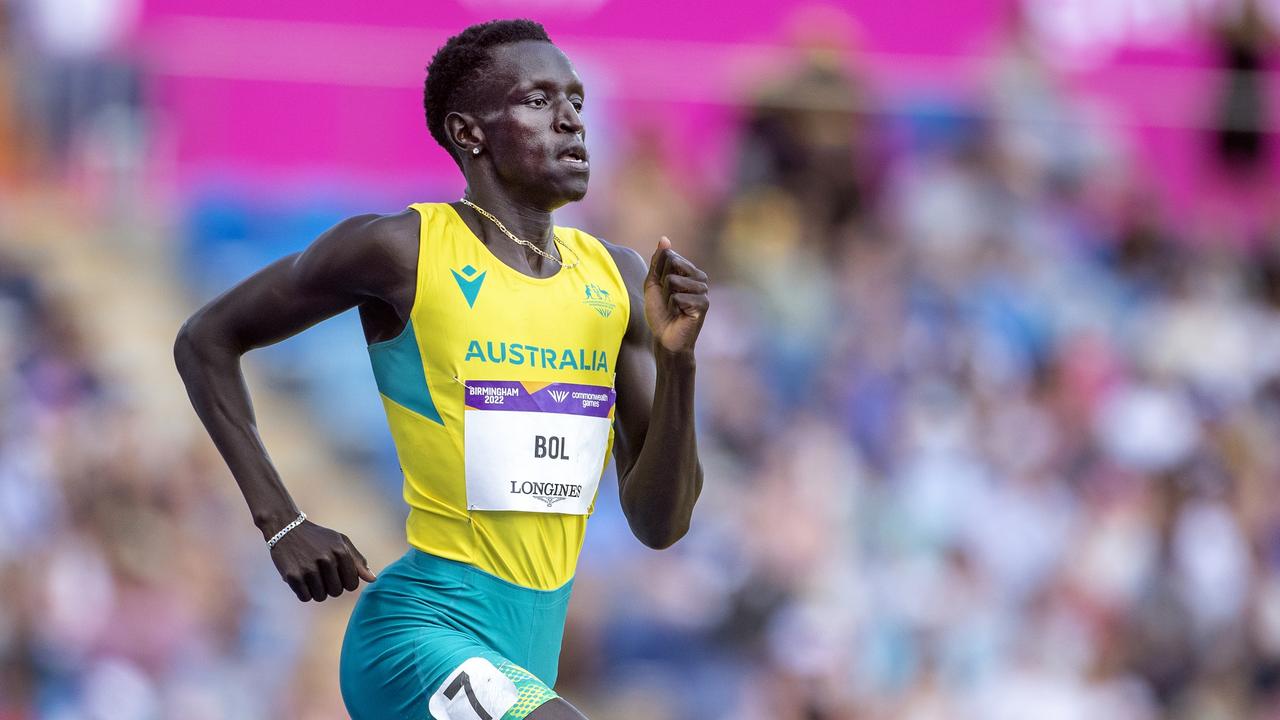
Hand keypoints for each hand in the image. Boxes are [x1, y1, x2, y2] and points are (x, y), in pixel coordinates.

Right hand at [269, 520, 376, 601]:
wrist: (286, 528)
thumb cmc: (318, 537)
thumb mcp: (341, 542)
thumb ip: (358, 561)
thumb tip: (373, 579)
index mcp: (341, 551)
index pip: (352, 584)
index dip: (345, 582)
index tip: (337, 573)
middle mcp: (326, 560)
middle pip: (336, 592)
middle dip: (331, 586)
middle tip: (322, 574)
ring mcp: (308, 568)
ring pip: (320, 597)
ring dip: (317, 590)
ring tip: (311, 575)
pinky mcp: (293, 576)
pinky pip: (305, 597)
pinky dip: (304, 592)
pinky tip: (301, 578)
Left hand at [644, 237, 708, 354]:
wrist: (665, 338)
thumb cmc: (660, 311)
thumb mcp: (653, 283)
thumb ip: (658, 261)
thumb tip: (665, 238)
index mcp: (690, 270)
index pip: (669, 256)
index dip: (658, 274)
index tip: (662, 289)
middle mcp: (700, 277)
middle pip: (672, 264)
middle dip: (662, 283)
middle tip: (667, 299)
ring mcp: (703, 290)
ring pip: (673, 281)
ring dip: (666, 297)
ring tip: (674, 308)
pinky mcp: (703, 304)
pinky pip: (678, 297)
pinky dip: (672, 307)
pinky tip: (680, 315)